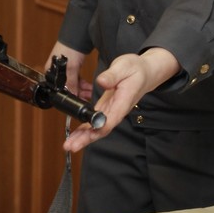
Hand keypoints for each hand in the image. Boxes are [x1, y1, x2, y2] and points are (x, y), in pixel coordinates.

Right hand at [43, 40, 88, 96]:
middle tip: (87, 97)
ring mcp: (63, 71)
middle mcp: (55, 74)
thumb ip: (71, 84)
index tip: (79, 100)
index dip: (69, 97)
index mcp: (50, 75)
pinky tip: (88, 87)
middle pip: (66, 89)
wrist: (77, 36)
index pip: (59, 91)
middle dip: (78, 93)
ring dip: (81, 90)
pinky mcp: (71, 68)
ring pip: (73, 85)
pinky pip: (76, 80)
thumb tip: (73, 97)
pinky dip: (82, 84)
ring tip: (90, 92)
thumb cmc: (69, 49)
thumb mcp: (70, 69)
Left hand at [63, 47, 179, 152]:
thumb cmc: (136, 70)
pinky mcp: (106, 108)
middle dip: (86, 139)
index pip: (111, 118)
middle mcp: (116, 110)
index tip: (88, 134)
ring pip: (97, 128)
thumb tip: (101, 81)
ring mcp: (111, 111)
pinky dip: (85, 130)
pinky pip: (95, 122)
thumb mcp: (124, 66)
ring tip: (69, 145)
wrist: (144, 73)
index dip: (100, 127)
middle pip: (101, 129)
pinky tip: (76, 135)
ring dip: (83, 137)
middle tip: (71, 146)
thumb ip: (112, 75)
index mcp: (122, 101)